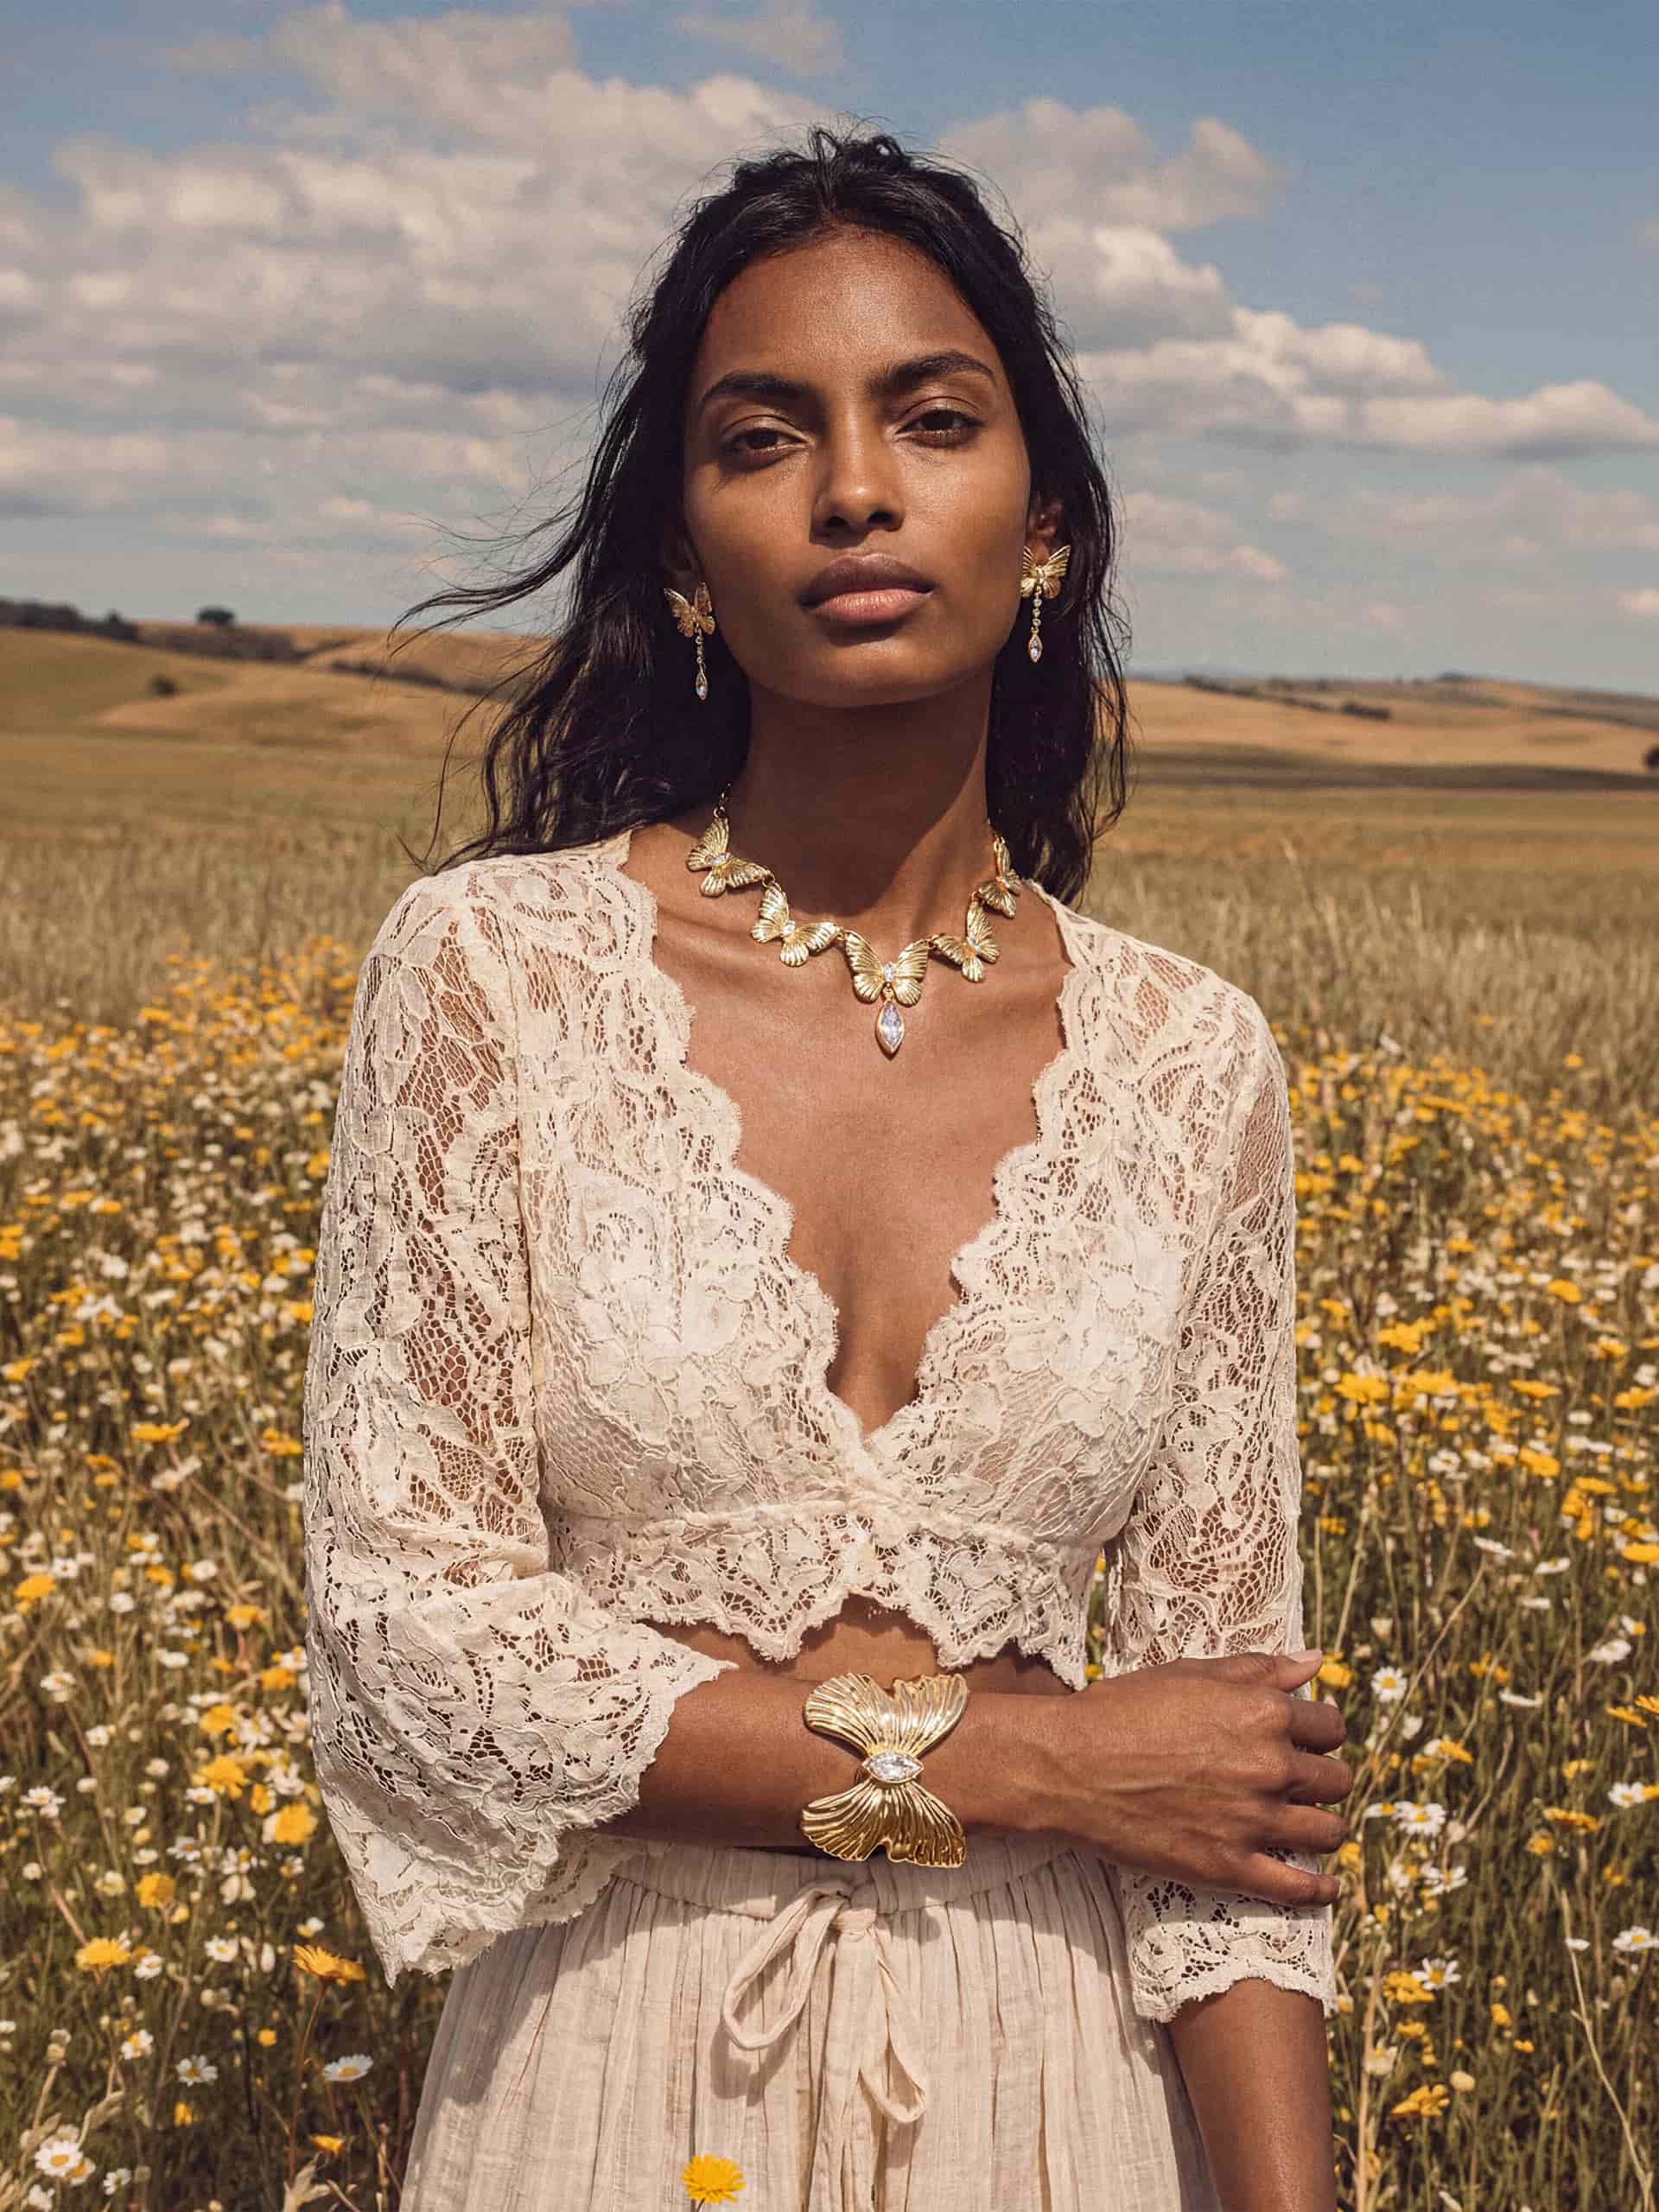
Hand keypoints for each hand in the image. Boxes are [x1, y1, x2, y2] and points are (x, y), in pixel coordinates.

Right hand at [1021, 1650, 1352, 1908]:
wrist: (1070, 1767)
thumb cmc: (1124, 1710)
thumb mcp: (1190, 1673)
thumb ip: (1259, 1669)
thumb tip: (1316, 1663)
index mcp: (1263, 1712)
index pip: (1329, 1725)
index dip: (1320, 1731)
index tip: (1308, 1738)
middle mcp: (1269, 1765)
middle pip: (1336, 1779)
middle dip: (1326, 1777)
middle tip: (1306, 1781)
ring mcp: (1252, 1820)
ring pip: (1328, 1831)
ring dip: (1327, 1826)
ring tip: (1313, 1825)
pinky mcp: (1230, 1866)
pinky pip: (1298, 1888)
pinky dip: (1320, 1890)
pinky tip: (1327, 1887)